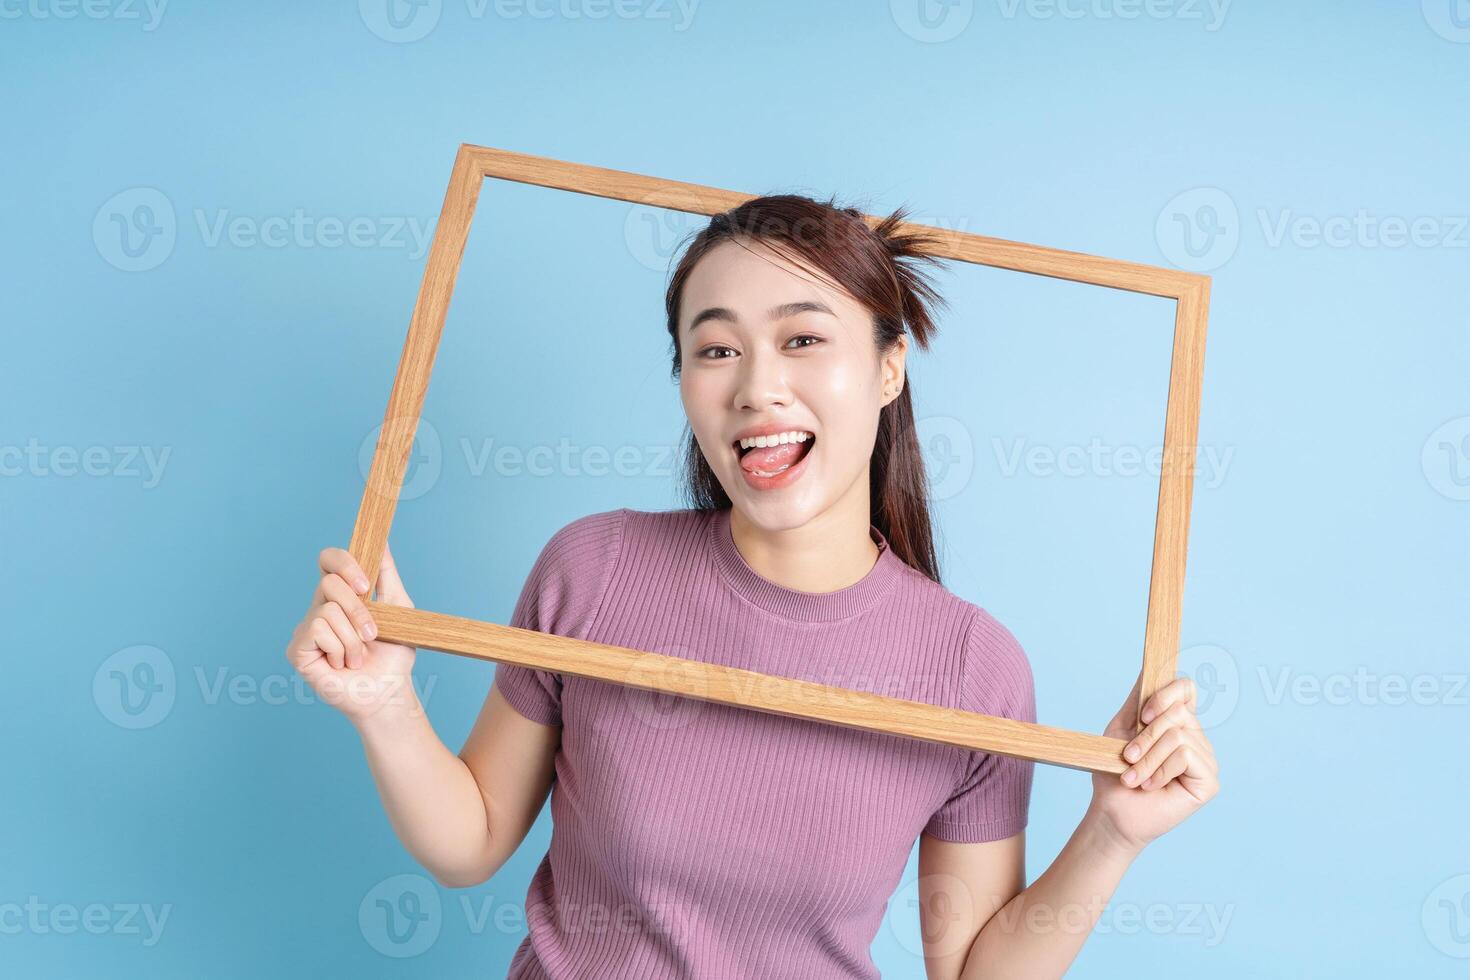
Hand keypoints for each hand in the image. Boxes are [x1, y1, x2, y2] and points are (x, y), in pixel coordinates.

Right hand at [284, 542, 418, 725]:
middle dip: (358, 610)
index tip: (365, 584)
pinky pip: (316, 630)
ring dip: (353, 638)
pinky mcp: (297, 649)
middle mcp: (319, 607)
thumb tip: (381, 540)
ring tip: (359, 656)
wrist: (389, 691)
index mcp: (341, 595)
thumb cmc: (393, 653)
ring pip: (327, 611)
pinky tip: (342, 664)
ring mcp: (306, 628)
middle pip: (329, 583)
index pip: (328, 560)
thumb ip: (387, 574)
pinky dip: (339, 648)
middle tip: (373, 634)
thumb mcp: (398, 607)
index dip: (343, 563)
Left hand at [1088, 672, 1220, 854]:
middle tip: (1127, 757)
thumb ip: (1137, 700)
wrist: (1112, 810)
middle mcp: (1196, 737)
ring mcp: (1206, 759)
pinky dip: (1161, 770)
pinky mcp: (1209, 781)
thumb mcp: (1121, 729)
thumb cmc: (1114, 771)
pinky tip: (1151, 786)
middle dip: (1146, 736)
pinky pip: (1186, 756)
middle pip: (1178, 713)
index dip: (1167, 694)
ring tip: (1134, 777)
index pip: (1186, 689)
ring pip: (1179, 736)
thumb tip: (1150, 666)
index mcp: (1177, 722)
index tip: (1145, 714)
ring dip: (1148, 758)